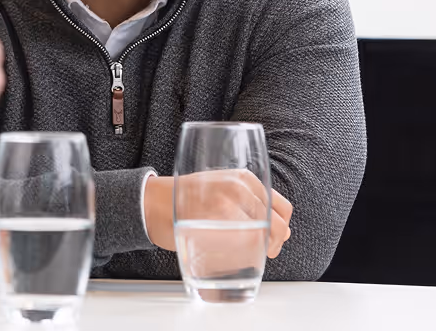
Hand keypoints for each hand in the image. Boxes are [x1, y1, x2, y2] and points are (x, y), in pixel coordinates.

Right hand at [143, 170, 292, 257]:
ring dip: (258, 252)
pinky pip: (244, 247)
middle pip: (276, 226)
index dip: (281, 228)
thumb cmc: (185, 198)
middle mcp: (239, 189)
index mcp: (243, 178)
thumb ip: (249, 201)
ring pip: (262, 239)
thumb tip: (284, 232)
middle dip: (273, 244)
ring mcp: (227, 206)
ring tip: (242, 254)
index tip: (273, 237)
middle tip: (260, 252)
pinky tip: (231, 255)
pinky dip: (243, 257)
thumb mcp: (221, 186)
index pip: (282, 207)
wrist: (152, 203)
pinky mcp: (216, 224)